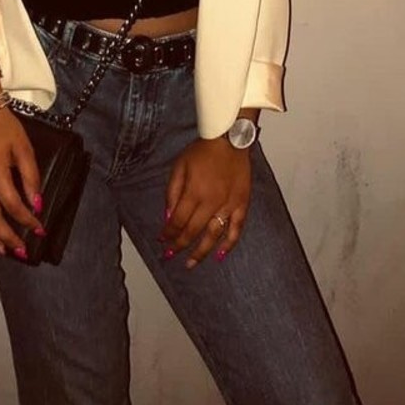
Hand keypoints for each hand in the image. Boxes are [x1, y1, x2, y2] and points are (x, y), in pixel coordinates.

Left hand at [161, 137, 250, 268]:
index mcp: (194, 192)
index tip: (162, 241)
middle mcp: (211, 202)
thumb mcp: (179, 166)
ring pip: (213, 235)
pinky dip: (229, 244)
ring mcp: (228, 205)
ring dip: (201, 252)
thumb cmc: (202, 152)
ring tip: (191, 264)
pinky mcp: (242, 204)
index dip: (168, 233)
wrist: (230, 140)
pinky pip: (236, 228)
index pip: (178, 221)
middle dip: (180, 245)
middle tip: (171, 254)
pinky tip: (219, 255)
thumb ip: (173, 192)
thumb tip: (168, 216)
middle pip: (193, 231)